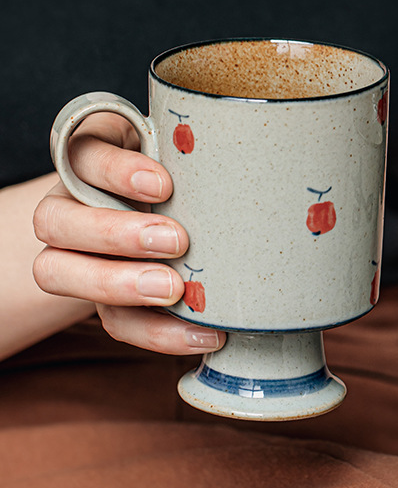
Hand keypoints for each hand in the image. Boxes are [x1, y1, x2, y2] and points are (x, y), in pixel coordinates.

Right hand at [32, 112, 225, 354]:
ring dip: (117, 284)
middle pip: (53, 220)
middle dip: (114, 233)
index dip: (115, 171)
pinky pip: (114, 321)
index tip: (164, 185)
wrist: (184, 222)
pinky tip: (201, 332)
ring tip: (174, 291)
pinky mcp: (104, 300)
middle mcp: (69, 207)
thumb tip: (253, 161)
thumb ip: (199, 158)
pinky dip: (157, 332)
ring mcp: (77, 256)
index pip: (81, 155)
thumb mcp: (189, 160)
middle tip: (175, 241)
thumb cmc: (188, 180)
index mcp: (89, 160)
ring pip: (56, 272)